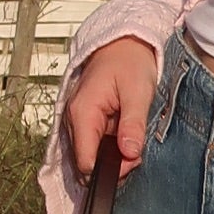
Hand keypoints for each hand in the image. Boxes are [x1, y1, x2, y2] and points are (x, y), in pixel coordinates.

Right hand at [63, 34, 160, 182]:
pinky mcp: (85, 120)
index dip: (110, 170)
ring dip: (113, 155)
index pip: (85, 161)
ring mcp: (78, 120)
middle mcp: (74, 119)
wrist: (123, 43)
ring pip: (91, 155)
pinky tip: (124, 135)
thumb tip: (130, 153)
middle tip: (137, 149)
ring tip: (133, 139)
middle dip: (114, 164)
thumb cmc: (129, 62)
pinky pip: (94, 144)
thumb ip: (133, 124)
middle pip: (87, 162)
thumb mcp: (138, 92)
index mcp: (83, 112)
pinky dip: (110, 146)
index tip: (132, 160)